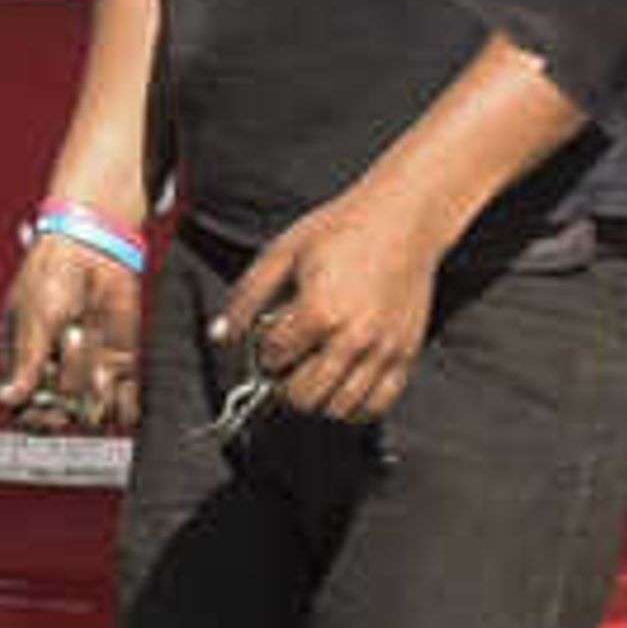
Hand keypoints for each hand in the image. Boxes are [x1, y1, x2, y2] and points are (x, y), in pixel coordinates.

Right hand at [0, 219, 143, 431]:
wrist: (91, 247)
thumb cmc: (51, 278)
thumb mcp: (34, 318)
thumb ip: (27, 362)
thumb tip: (7, 400)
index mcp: (26, 363)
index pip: (28, 408)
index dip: (39, 415)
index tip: (52, 411)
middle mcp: (57, 372)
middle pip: (63, 407)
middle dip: (70, 381)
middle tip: (71, 338)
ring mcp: (89, 368)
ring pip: (92, 403)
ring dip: (94, 383)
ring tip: (91, 339)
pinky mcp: (118, 361)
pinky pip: (123, 398)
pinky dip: (125, 405)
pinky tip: (125, 397)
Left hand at [214, 186, 440, 428]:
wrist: (403, 218)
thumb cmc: (344, 229)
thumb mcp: (283, 252)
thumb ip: (247, 296)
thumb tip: (219, 335)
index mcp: (319, 310)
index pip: (273, 358)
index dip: (263, 352)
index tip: (269, 341)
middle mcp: (353, 338)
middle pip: (302, 396)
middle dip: (283, 386)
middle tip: (285, 366)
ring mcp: (383, 350)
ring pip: (338, 409)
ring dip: (316, 400)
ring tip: (311, 376)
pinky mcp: (407, 355)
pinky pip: (377, 406)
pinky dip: (355, 409)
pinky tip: (342, 388)